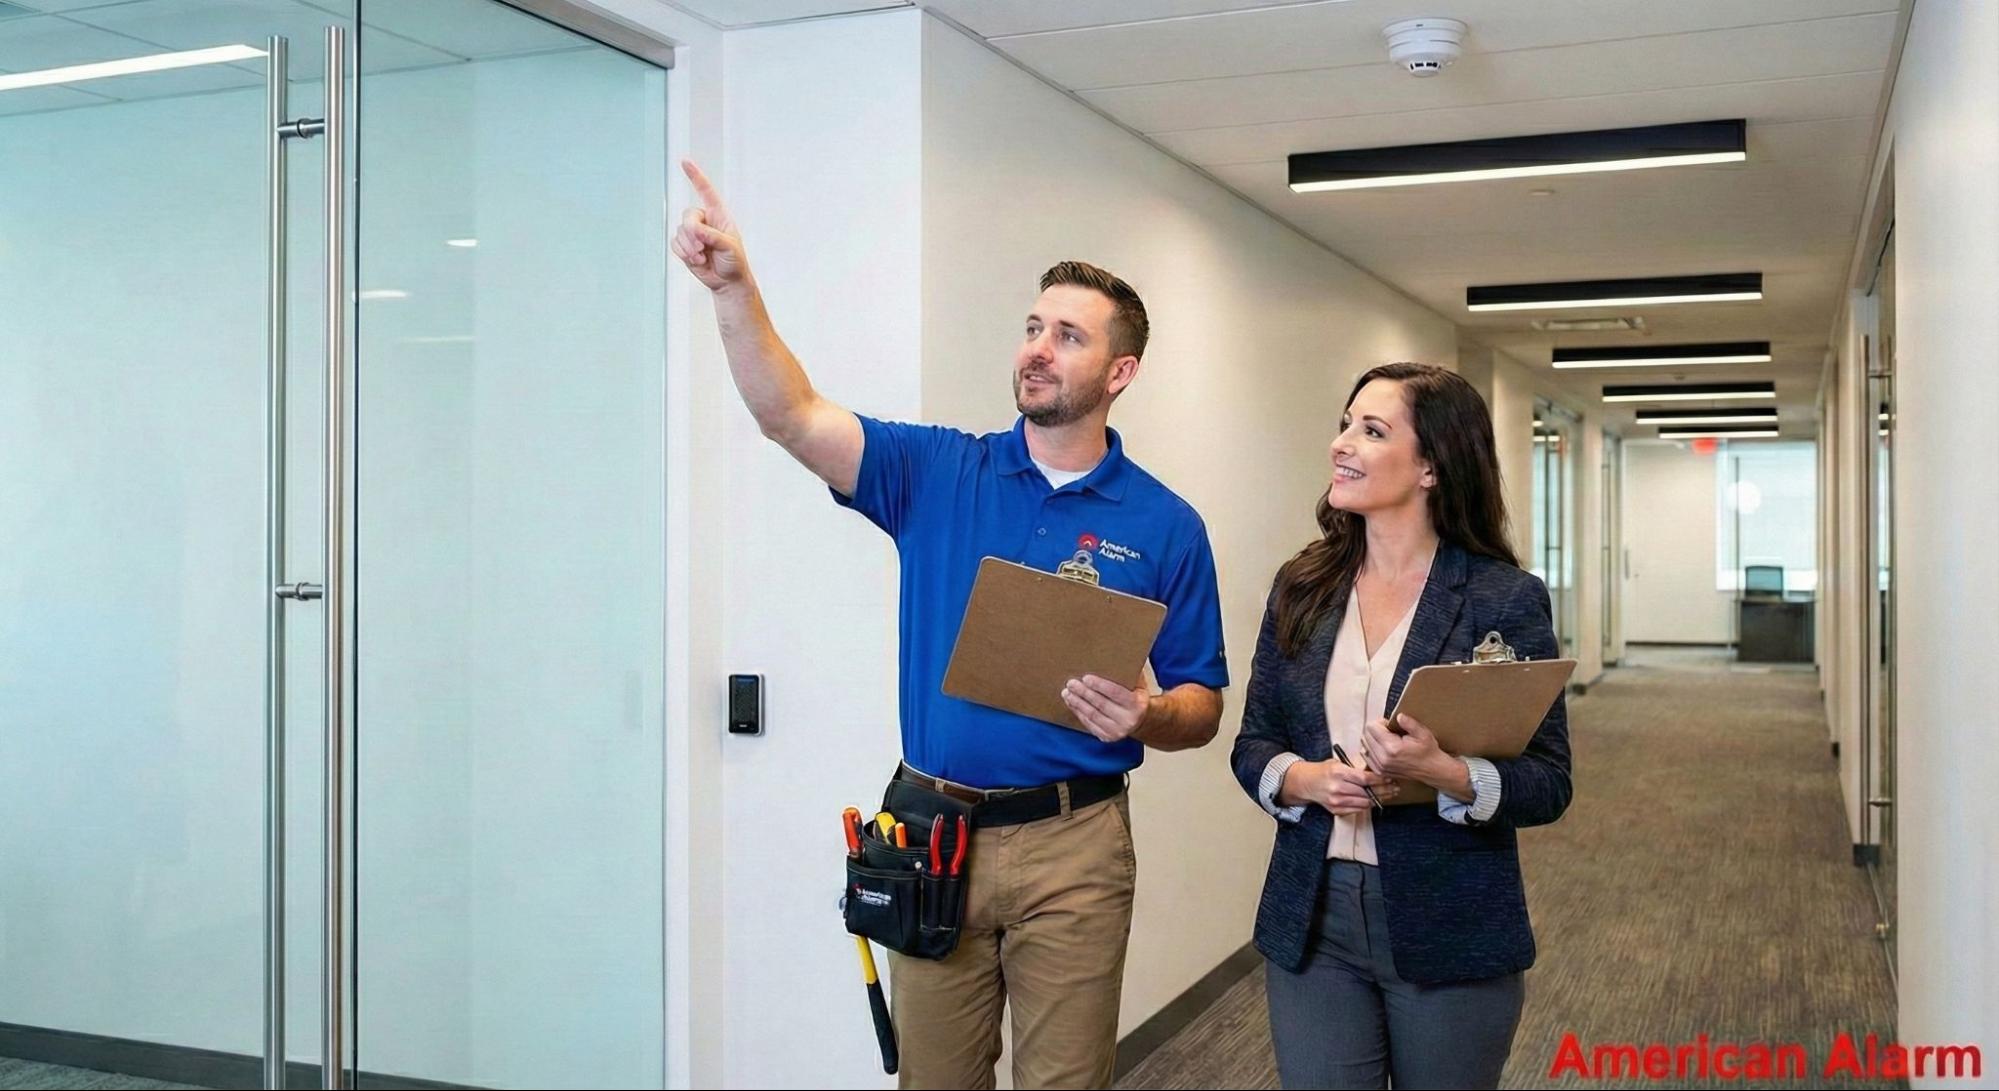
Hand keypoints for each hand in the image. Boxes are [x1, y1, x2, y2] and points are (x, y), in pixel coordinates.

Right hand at [671, 160, 748, 291]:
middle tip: (702, 246)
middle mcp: (704, 221)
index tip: (685, 162)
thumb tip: (695, 229)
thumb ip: (712, 235)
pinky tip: (697, 259)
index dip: (695, 176)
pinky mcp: (685, 246)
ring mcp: (693, 233)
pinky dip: (684, 253)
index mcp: (719, 215)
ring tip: (703, 256)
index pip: (706, 191)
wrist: (727, 281)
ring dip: (690, 247)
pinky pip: (675, 244)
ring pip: (680, 231)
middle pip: (688, 215)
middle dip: (693, 232)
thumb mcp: (729, 246)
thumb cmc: (734, 261)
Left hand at [1061, 674, 1148, 742]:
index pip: (1116, 693)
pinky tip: (1072, 703)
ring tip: (1067, 693)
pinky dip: (1079, 713)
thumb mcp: (1139, 684)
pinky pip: (1089, 724)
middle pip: (1101, 704)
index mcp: (1137, 704)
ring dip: (1077, 703)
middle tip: (1071, 683)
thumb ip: (1129, 672)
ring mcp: (1117, 731)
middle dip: (1083, 693)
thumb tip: (1114, 654)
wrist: (1143, 721)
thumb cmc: (1137, 697)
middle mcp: (1128, 720)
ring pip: (1092, 715)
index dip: (1100, 685)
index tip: (1086, 678)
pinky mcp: (1107, 737)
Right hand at [1281, 760, 1396, 815]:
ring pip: (1365, 803)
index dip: (1380, 780)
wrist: (1306, 783)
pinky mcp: (1336, 810)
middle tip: (1395, 788)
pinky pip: (1358, 809)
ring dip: (1379, 799)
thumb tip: (1377, 772)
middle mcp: (1337, 788)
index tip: (1390, 778)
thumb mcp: (1338, 763)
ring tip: (1388, 794)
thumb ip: (1355, 769)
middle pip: (1367, 792)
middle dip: (1384, 790)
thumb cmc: (1324, 771)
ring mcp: (1336, 801)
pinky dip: (1368, 805)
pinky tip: (1375, 800)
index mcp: (1338, 773)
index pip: (1365, 778)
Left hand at [1360, 712, 1454, 786]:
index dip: (1380, 722)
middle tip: (1389, 732)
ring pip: (1364, 745)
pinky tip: (1383, 749)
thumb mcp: (1423, 733)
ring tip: (1387, 740)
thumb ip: (1410, 723)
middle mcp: (1382, 758)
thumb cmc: (1428, 751)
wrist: (1432, 770)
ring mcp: (1380, 767)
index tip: (1390, 725)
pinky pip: (1366, 756)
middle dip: (1375, 730)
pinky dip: (1372, 750)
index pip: (1371, 727)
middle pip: (1365, 735)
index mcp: (1392, 748)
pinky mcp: (1379, 772)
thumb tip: (1398, 716)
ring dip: (1372, 740)